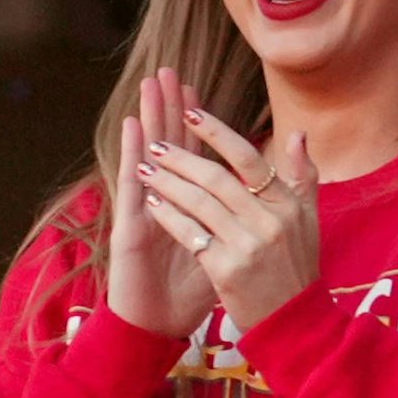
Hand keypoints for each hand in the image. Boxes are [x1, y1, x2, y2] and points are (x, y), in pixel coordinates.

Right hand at [107, 70, 219, 336]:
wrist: (159, 326)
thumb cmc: (189, 293)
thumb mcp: (225, 252)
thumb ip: (241, 223)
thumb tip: (266, 202)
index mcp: (189, 206)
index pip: (195, 156)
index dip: (197, 126)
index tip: (199, 92)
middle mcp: (164, 202)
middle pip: (170, 145)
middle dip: (170, 108)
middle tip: (171, 71)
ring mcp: (145, 210)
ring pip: (148, 154)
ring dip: (150, 116)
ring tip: (151, 82)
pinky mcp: (131, 224)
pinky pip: (132, 183)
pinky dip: (132, 153)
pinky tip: (135, 126)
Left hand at [138, 108, 320, 330]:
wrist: (293, 324)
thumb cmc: (297, 269)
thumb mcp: (310, 221)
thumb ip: (303, 176)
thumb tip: (298, 134)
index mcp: (289, 206)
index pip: (250, 159)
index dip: (217, 133)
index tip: (190, 113)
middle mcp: (270, 222)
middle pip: (218, 178)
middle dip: (182, 157)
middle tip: (156, 143)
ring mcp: (248, 247)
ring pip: (199, 203)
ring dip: (167, 183)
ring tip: (145, 169)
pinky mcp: (226, 271)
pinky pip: (190, 235)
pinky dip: (169, 217)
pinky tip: (152, 204)